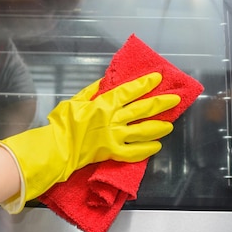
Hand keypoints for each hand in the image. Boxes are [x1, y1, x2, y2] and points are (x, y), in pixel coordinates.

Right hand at [0, 72, 180, 212]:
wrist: (56, 147)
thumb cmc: (62, 122)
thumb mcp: (75, 100)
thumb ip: (92, 91)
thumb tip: (105, 80)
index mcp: (104, 103)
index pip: (130, 91)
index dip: (145, 84)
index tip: (158, 78)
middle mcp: (113, 119)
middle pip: (142, 109)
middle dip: (161, 103)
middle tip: (175, 99)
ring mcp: (115, 137)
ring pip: (143, 130)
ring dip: (158, 127)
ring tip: (170, 125)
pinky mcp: (112, 153)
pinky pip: (134, 152)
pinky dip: (147, 149)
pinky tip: (156, 147)